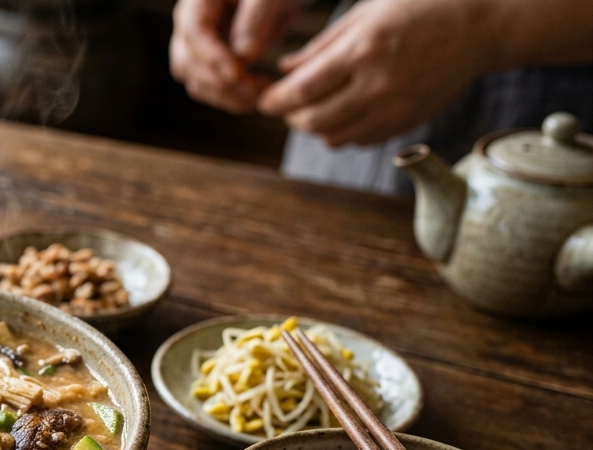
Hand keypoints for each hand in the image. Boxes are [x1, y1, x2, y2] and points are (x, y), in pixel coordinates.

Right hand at [169, 0, 302, 113]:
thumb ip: (258, 17)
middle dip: (222, 83)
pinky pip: (210, 90)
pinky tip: (257, 96)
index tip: (238, 74)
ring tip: (262, 95)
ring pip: (196, 83)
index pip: (195, 31)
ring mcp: (196, 49)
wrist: (273, 0)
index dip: (213, 56)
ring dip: (227, 97)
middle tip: (259, 91)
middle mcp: (189, 26)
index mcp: (199, 1)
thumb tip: (245, 56)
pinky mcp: (208, 66)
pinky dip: (231, 99)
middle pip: (189, 63)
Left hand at [258, 0, 494, 145]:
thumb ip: (322, 46)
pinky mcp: (407, 121)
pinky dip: (341, 132)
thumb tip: (284, 70)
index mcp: (362, 51)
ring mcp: (394, 107)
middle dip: (290, 116)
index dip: (273, 102)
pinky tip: (344, 112)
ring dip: (314, 127)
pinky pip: (360, 140)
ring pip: (333, 137)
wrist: (481, 25)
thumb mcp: (366, 12)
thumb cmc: (420, 7)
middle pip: (312, 121)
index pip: (300, 92)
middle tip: (287, 104)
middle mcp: (377, 84)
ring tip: (314, 108)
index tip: (264, 99)